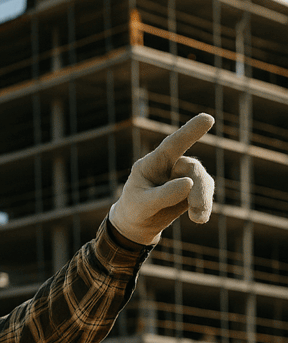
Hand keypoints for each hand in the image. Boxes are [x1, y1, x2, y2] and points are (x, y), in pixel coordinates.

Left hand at [109, 113, 214, 244]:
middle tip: (197, 211)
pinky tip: (199, 219)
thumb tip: (189, 182)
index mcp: (152, 163)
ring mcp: (182, 174)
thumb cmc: (134, 209)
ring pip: (203, 180)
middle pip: (192, 168)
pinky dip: (204, 205)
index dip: (190, 131)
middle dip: (198, 189)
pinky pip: (206, 191)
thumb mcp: (142, 205)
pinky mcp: (193, 187)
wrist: (137, 223)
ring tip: (199, 219)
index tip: (208, 118)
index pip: (172, 144)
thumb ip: (163, 194)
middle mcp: (169, 164)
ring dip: (203, 199)